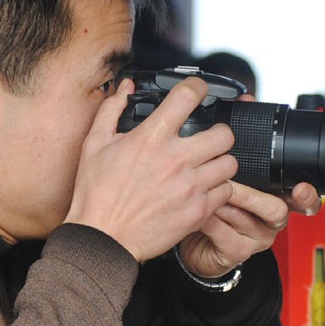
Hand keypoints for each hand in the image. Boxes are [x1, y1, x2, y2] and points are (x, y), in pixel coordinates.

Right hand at [64, 76, 237, 261]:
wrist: (102, 238)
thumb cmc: (96, 195)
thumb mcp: (94, 144)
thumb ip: (112, 110)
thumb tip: (125, 88)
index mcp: (151, 138)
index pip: (188, 96)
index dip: (197, 87)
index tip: (198, 91)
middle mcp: (175, 160)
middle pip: (224, 134)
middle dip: (219, 132)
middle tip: (209, 138)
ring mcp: (190, 187)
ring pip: (230, 164)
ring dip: (220, 162)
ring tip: (207, 166)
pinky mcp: (197, 211)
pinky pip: (225, 192)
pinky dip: (217, 190)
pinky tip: (201, 190)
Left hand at [178, 179, 321, 278]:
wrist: (199, 242)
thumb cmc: (218, 210)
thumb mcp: (233, 187)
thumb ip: (240, 171)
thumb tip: (228, 146)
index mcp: (278, 200)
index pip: (305, 200)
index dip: (307, 195)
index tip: (301, 189)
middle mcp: (273, 221)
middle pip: (276, 209)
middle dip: (248, 195)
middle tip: (227, 183)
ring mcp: (258, 238)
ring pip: (244, 218)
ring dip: (221, 204)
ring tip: (204, 193)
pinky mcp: (239, 251)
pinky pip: (224, 233)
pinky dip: (209, 219)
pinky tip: (198, 212)